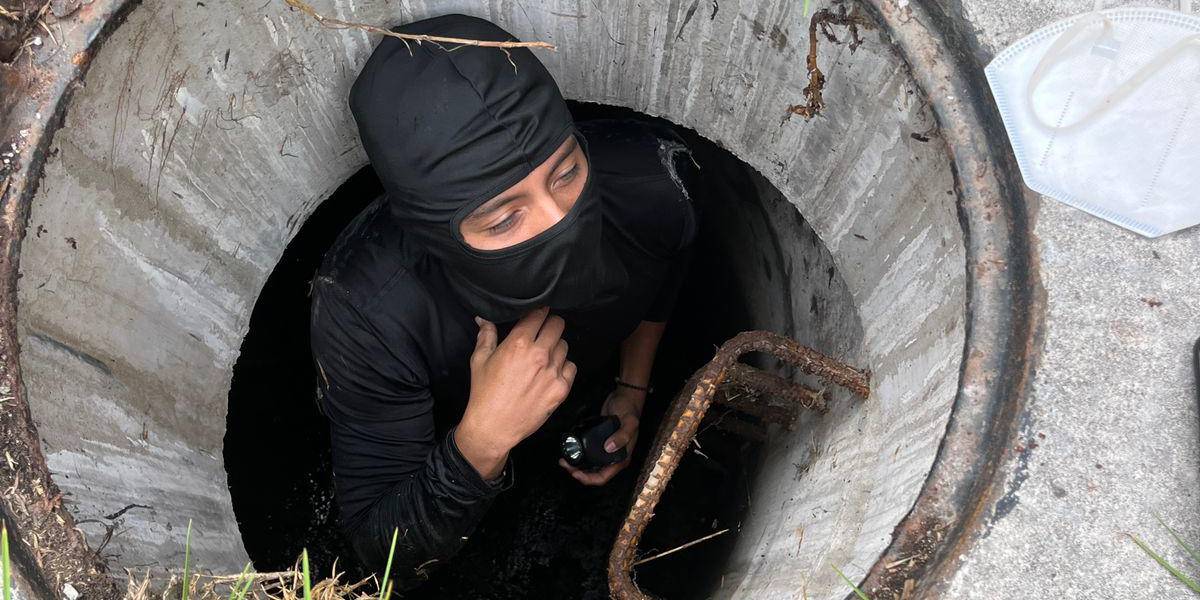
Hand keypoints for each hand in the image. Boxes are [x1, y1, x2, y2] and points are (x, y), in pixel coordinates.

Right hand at [456, 307, 576, 478]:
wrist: (494, 426)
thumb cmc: (484, 393)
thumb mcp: (479, 360)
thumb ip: (486, 335)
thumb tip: (483, 319)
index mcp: (518, 343)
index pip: (539, 314)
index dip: (539, 311)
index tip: (538, 314)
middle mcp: (539, 355)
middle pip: (558, 324)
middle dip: (550, 324)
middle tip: (544, 331)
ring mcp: (553, 372)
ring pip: (565, 345)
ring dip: (556, 346)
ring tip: (545, 355)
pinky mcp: (561, 388)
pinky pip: (571, 367)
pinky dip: (564, 367)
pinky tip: (551, 372)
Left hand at [558, 386, 643, 485]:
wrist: (625, 398)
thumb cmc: (630, 410)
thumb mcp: (629, 422)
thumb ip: (622, 435)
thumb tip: (609, 448)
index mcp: (622, 458)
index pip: (603, 477)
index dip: (588, 479)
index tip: (575, 473)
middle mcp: (613, 457)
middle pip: (593, 473)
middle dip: (578, 472)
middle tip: (565, 464)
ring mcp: (605, 450)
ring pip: (589, 465)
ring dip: (577, 465)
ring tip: (564, 460)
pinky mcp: (599, 441)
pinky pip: (588, 453)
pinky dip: (579, 454)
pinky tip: (570, 450)